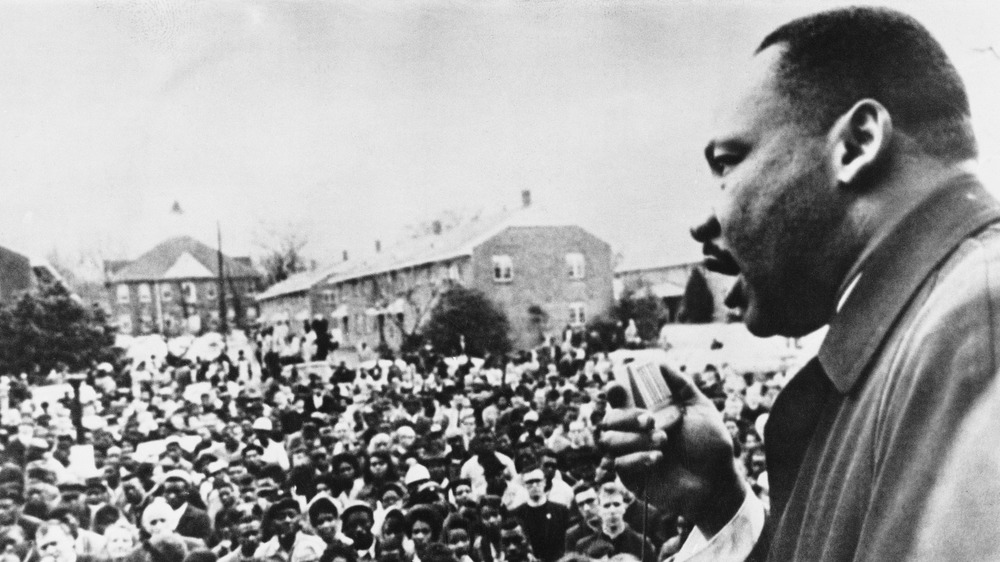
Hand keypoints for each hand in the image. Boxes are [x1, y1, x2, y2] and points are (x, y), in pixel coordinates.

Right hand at [599, 365, 744, 535]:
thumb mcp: (700, 408)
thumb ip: (681, 385)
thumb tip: (660, 362)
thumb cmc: (710, 445)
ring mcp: (630, 454)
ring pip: (609, 440)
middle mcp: (634, 432)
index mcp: (646, 412)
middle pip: (608, 418)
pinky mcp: (630, 477)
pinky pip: (618, 464)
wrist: (717, 481)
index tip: (618, 387)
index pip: (618, 398)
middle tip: (650, 419)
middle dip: (626, 416)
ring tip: (663, 441)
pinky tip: (658, 459)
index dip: (614, 390)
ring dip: (634, 438)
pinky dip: (637, 458)